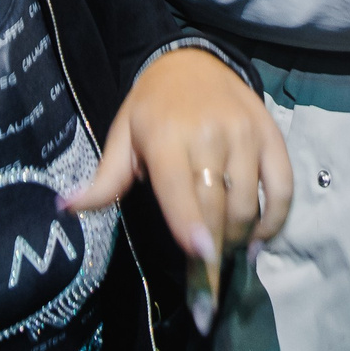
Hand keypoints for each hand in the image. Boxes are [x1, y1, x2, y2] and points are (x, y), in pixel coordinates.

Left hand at [63, 47, 290, 332]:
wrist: (191, 60)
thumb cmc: (151, 107)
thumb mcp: (121, 138)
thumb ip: (104, 180)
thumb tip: (66, 207)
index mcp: (166, 138)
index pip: (180, 188)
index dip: (191, 223)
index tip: (200, 256)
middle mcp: (210, 135)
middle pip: (217, 206)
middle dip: (213, 254)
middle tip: (206, 290)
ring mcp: (246, 135)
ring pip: (249, 203)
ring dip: (239, 240)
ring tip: (224, 257)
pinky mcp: (272, 136)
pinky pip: (283, 187)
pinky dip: (274, 220)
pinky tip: (257, 239)